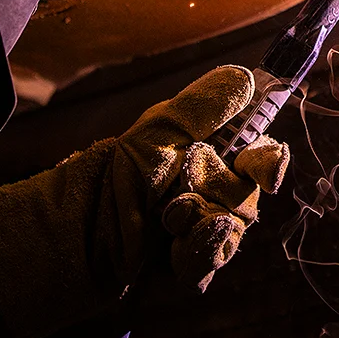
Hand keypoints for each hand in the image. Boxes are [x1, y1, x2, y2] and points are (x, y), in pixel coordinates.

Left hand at [0, 66, 289, 337]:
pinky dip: (194, 256)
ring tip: (169, 226)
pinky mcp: (186, 262)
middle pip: (250, 194)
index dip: (269, 158)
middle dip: (222, 197)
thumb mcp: (156, 136)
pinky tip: (171, 255)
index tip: (264, 164)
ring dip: (205, 228)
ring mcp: (198, 226)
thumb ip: (202, 108)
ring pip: (235, 230)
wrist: (69, 240)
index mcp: (205, 152)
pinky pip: (213, 260)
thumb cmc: (108, 179)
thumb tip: (244, 75)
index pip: (257, 151)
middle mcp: (207, 188)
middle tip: (184, 199)